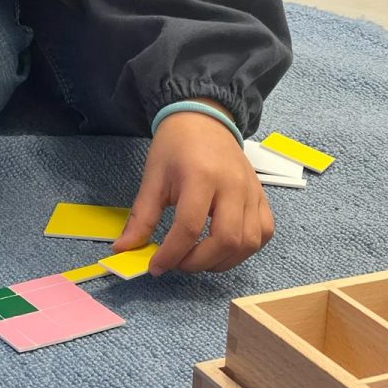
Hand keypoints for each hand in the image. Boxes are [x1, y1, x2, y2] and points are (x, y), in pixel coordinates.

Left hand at [113, 101, 273, 272]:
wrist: (203, 121)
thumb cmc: (176, 147)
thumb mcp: (153, 179)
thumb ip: (141, 217)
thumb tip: (123, 248)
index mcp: (201, 176)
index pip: (189, 227)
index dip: (171, 254)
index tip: (155, 267)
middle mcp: (233, 185)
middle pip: (226, 239)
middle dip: (198, 262)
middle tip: (177, 263)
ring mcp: (252, 192)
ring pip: (248, 242)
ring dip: (222, 261)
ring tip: (197, 259)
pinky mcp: (261, 197)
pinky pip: (263, 233)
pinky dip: (244, 250)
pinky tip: (222, 249)